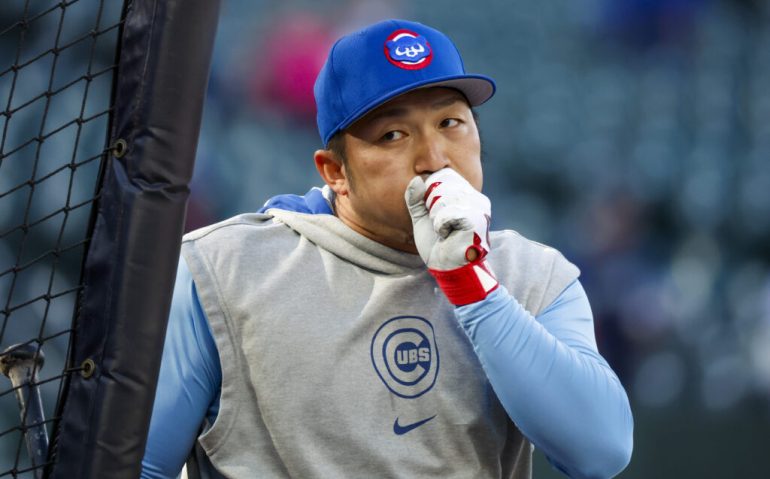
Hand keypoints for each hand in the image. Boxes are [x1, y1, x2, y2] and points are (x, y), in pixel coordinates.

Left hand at [405, 168, 497, 305]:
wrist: (446, 267)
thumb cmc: (437, 244)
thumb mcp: (422, 217)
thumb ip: (416, 199)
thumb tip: (416, 179)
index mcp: (467, 195)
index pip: (445, 176)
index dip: (432, 193)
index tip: (434, 213)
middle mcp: (476, 198)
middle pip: (443, 185)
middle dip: (433, 207)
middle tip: (440, 225)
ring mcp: (479, 208)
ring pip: (443, 199)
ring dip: (436, 219)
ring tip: (445, 231)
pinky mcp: (476, 220)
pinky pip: (448, 214)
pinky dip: (441, 226)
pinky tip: (448, 235)